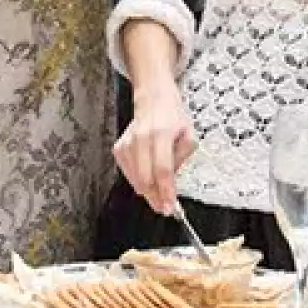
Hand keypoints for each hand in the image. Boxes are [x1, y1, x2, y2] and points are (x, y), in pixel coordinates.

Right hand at [113, 78, 196, 215]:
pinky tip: (147, 176)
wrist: (153, 99)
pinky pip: (128, 173)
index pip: (162, 169)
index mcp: (162, 133)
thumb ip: (181, 159)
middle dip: (155, 197)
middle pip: (145, 178)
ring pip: (135, 179)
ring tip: (159, 193)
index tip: (170, 207)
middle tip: (164, 207)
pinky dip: (138, 180)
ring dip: (147, 191)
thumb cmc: (173, 117)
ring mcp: (128, 143)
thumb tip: (170, 181)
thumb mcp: (189, 136)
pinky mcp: (119, 148)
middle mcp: (142, 138)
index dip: (166, 191)